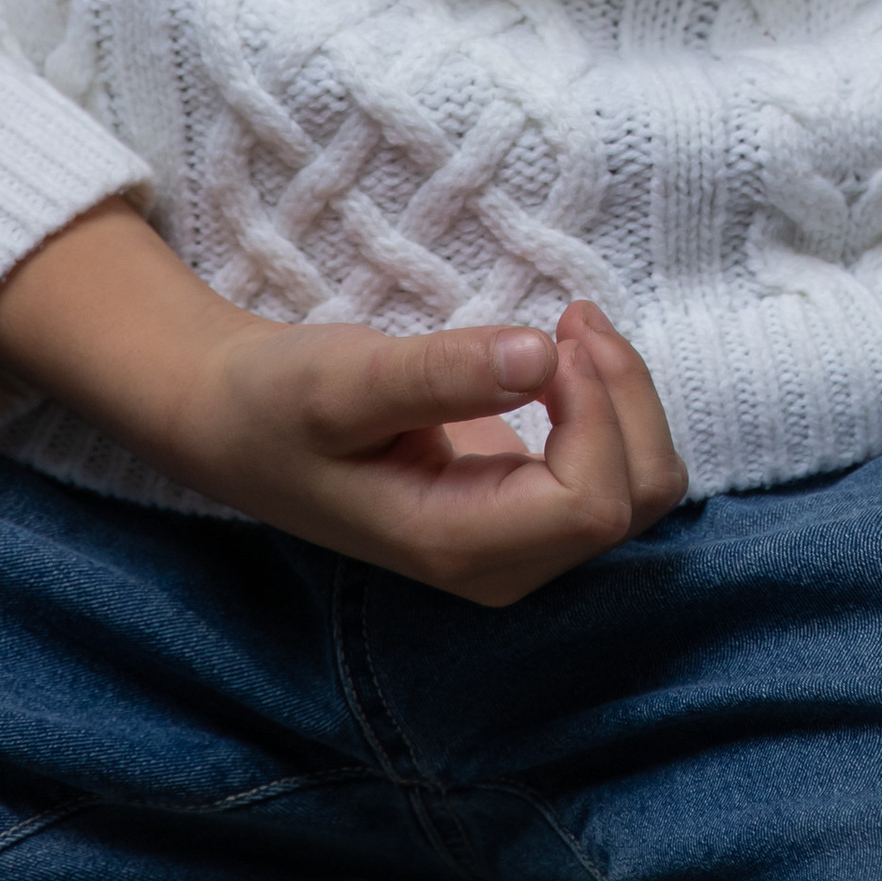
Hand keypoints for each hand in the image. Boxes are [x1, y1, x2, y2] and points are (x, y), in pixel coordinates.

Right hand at [0, 199, 685, 604]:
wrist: (240, 423)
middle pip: (637, 500)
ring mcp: (518, 544)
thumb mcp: (344, 379)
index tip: (553, 334)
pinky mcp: (525, 511)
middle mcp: (502, 564)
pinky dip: (611, 408)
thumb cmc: (282, 401)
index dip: (600, 412)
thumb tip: (541, 358)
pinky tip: (563, 357)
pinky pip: (613, 470)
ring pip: (641, 488)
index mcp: (459, 547)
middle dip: (627, 399)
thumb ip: (439, 375)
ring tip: (571, 327)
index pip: (595, 504)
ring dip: (627, 400)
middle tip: (571, 316)